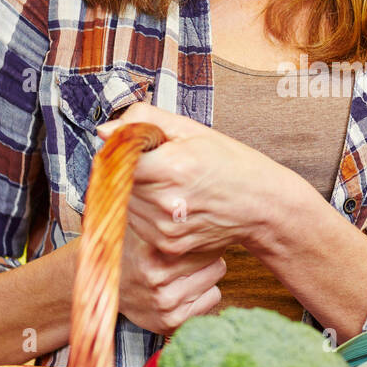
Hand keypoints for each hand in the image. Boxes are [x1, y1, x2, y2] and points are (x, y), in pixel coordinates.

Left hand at [96, 102, 290, 258]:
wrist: (261, 205)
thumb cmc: (231, 163)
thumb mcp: (192, 129)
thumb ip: (144, 120)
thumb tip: (104, 131)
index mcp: (171, 167)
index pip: (118, 156)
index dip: (125, 148)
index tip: (139, 145)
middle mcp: (165, 202)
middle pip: (119, 180)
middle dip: (132, 169)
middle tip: (162, 163)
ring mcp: (164, 228)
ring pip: (125, 203)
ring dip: (137, 191)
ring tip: (170, 183)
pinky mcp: (167, 246)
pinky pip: (138, 222)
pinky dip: (147, 210)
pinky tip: (173, 202)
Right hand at [117, 208, 226, 335]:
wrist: (105, 289)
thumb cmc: (130, 250)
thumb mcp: (137, 224)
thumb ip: (157, 207)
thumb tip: (179, 172)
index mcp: (149, 251)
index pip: (200, 237)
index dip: (202, 231)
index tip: (198, 229)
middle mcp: (155, 279)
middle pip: (214, 258)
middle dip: (206, 252)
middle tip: (189, 252)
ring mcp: (164, 304)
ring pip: (216, 277)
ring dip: (206, 272)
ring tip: (184, 269)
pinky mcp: (172, 322)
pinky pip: (214, 299)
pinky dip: (204, 293)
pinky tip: (184, 287)